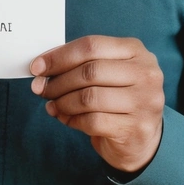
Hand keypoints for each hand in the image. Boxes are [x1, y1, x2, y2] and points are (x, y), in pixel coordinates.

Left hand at [30, 36, 163, 174]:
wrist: (142, 138)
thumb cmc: (118, 100)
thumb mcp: (108, 73)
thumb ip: (81, 65)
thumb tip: (42, 67)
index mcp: (136, 51)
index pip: (92, 46)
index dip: (60, 56)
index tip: (38, 66)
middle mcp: (145, 73)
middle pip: (89, 71)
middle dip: (58, 81)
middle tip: (41, 89)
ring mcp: (144, 101)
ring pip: (89, 98)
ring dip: (63, 102)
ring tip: (53, 105)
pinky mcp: (136, 127)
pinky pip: (93, 121)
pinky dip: (72, 120)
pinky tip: (66, 118)